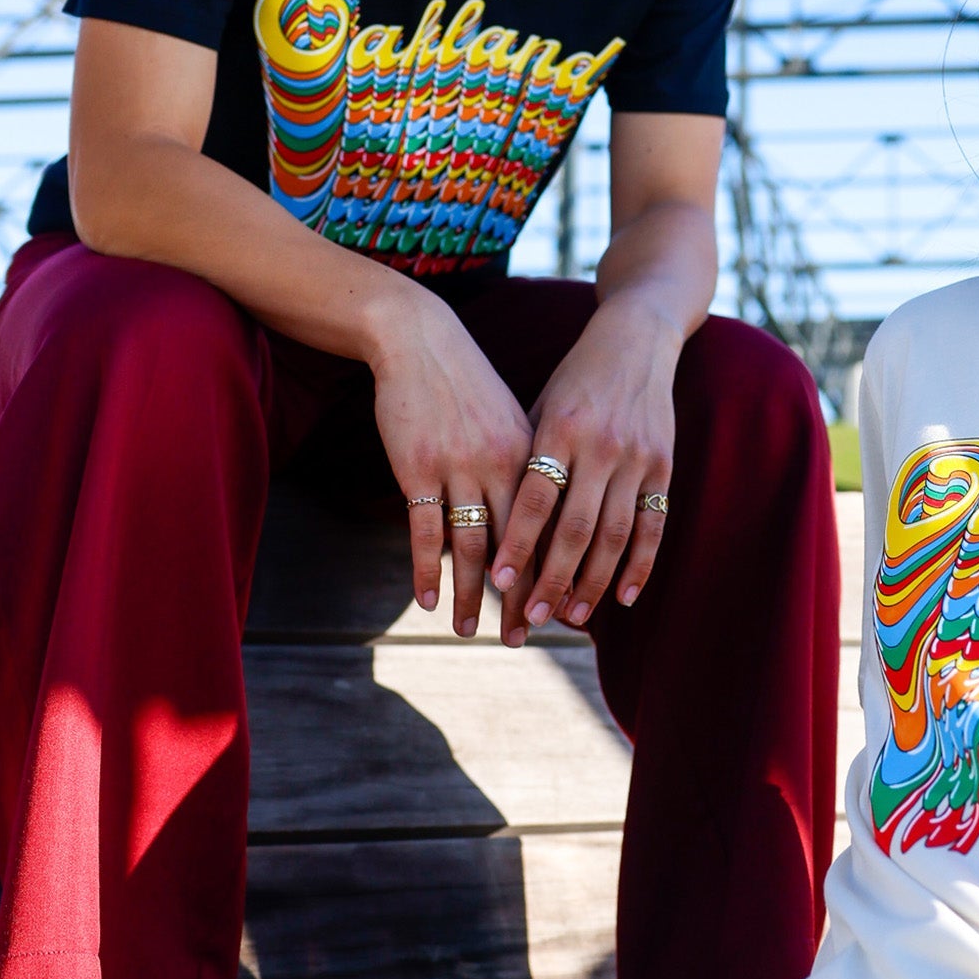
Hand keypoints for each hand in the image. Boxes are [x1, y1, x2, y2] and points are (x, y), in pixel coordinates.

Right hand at [369, 288, 533, 636]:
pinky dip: (427, 570)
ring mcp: (459, 468)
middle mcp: (503, 465)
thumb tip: (544, 516)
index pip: (553, 527)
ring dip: (473, 595)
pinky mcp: (418, 469)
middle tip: (522, 638)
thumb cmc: (467, 385)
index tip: (560, 611)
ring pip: (473, 546)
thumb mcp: (510, 422)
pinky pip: (425, 530)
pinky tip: (429, 601)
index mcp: (534, 455)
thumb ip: (527, 467)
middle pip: (519, 545)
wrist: (420, 339)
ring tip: (472, 631)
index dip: (555, 573)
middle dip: (521, 597)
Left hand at [490, 296, 678, 645]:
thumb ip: (523, 459)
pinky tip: (625, 597)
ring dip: (593, 581)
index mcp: (560, 428)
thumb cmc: (575, 379)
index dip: (517, 541)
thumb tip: (488, 521)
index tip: (496, 581)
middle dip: (551, 577)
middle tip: (530, 618)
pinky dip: (641, 564)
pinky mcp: (664, 464)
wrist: (636, 339)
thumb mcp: (540, 407)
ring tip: (571, 616)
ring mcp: (637, 456)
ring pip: (615, 533)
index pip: (535, 497)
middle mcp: (601, 445)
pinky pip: (654, 524)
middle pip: (575, 526)